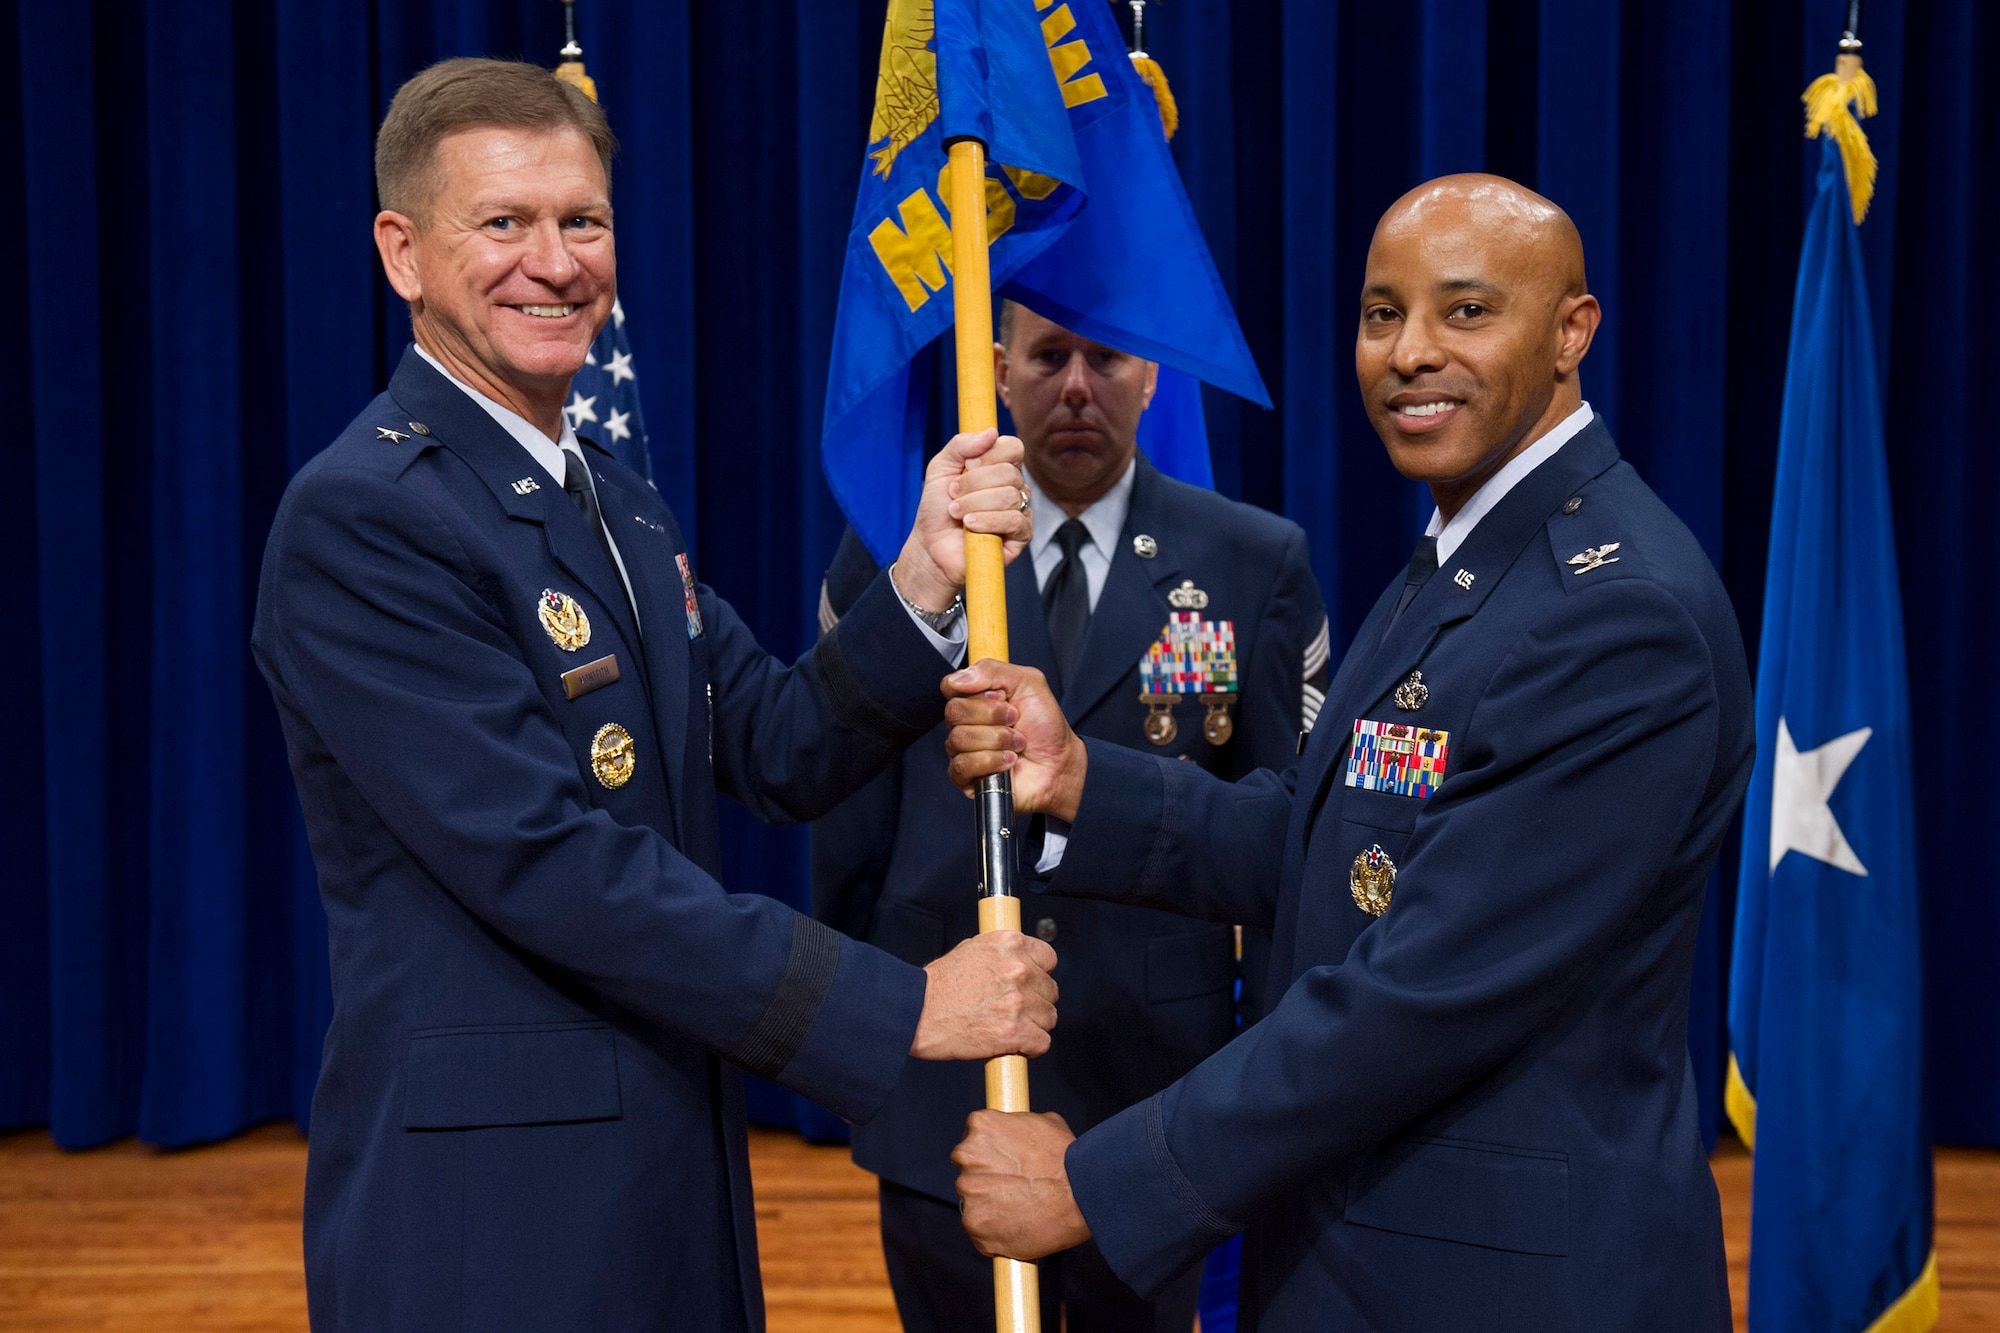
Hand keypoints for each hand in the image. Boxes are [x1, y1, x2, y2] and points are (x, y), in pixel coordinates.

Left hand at [894, 429, 1031, 612]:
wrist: (930, 546)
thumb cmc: (937, 508)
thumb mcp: (940, 468)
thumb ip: (961, 445)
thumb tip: (991, 432)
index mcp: (999, 467)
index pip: (1013, 447)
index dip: (989, 455)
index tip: (966, 467)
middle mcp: (1014, 487)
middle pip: (1008, 472)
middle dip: (973, 484)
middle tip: (953, 495)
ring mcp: (1020, 511)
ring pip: (1009, 496)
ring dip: (975, 504)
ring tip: (957, 513)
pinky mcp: (1021, 536)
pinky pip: (1015, 520)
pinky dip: (987, 521)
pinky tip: (970, 526)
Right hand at [911, 931, 1058, 1060]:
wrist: (915, 1012)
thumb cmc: (937, 985)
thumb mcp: (971, 950)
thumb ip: (1001, 954)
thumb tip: (1019, 960)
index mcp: (1010, 944)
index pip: (1049, 958)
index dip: (1040, 974)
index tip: (1031, 984)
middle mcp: (1019, 969)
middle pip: (1050, 991)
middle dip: (1036, 1002)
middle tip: (1015, 1010)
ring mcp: (1018, 1001)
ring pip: (1049, 1017)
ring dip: (1034, 1025)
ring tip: (1010, 1027)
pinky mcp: (1015, 1031)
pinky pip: (1042, 1043)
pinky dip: (1030, 1048)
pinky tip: (1014, 1045)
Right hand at [943, 660, 1087, 820]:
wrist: (1059, 763)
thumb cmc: (1045, 726)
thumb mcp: (1029, 683)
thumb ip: (993, 671)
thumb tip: (958, 679)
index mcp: (975, 699)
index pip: (950, 686)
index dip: (976, 690)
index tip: (1002, 697)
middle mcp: (965, 723)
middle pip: (954, 711)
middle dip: (992, 715)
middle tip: (1015, 720)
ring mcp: (963, 750)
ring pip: (959, 739)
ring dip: (998, 740)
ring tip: (1017, 743)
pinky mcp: (965, 777)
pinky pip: (962, 765)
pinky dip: (992, 761)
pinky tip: (1008, 761)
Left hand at [953, 1110, 1090, 1259]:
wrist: (1082, 1192)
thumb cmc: (1067, 1157)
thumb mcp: (1043, 1123)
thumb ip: (1016, 1128)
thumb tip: (1014, 1135)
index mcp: (980, 1125)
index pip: (972, 1143)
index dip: (989, 1158)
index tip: (1004, 1169)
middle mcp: (966, 1155)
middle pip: (968, 1173)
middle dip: (987, 1183)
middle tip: (1016, 1190)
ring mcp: (968, 1192)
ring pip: (973, 1203)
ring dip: (990, 1208)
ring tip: (1023, 1209)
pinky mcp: (975, 1224)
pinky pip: (979, 1231)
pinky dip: (995, 1232)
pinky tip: (1019, 1226)